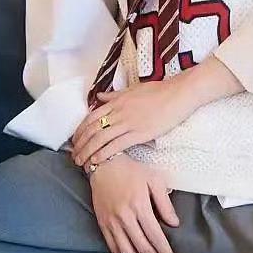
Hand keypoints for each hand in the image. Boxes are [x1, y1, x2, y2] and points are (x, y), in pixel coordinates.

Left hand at [71, 78, 196, 168]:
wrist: (178, 94)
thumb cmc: (159, 91)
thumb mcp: (132, 90)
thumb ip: (114, 95)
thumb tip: (99, 97)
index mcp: (116, 102)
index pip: (91, 118)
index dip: (80, 131)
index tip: (75, 141)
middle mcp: (119, 112)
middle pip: (92, 130)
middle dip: (80, 144)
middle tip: (74, 156)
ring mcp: (128, 122)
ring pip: (100, 138)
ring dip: (88, 152)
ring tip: (81, 162)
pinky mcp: (139, 133)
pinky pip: (116, 145)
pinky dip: (103, 153)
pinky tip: (96, 161)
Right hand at [87, 154, 178, 252]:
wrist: (104, 166)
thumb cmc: (132, 171)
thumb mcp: (154, 180)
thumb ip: (165, 203)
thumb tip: (174, 223)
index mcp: (139, 205)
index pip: (155, 236)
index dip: (165, 251)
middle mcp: (124, 217)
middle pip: (142, 247)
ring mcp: (111, 222)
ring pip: (127, 251)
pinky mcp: (103, 224)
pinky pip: (113, 247)